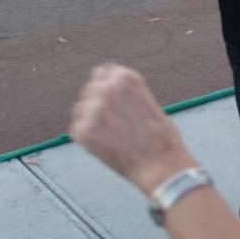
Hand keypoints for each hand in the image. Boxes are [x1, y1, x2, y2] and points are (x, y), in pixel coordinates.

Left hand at [70, 64, 194, 191]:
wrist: (160, 166)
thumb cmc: (162, 139)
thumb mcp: (150, 104)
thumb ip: (128, 96)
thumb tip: (112, 98)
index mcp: (126, 78)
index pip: (104, 72)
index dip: (107, 86)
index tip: (111, 100)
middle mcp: (108, 88)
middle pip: (90, 88)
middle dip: (97, 101)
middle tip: (111, 122)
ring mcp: (94, 109)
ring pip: (81, 108)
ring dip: (91, 119)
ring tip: (111, 136)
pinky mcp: (84, 131)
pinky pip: (77, 128)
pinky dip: (87, 138)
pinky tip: (105, 146)